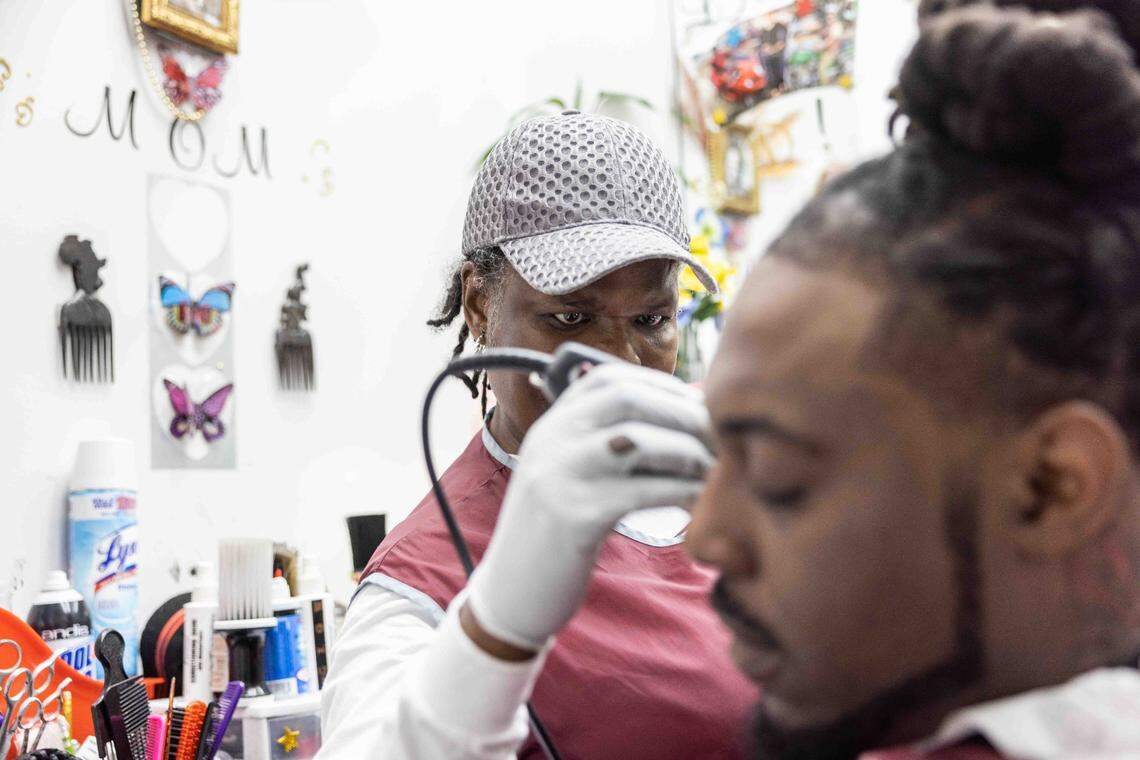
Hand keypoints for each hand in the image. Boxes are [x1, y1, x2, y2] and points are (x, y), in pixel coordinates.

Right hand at [465, 362, 713, 652]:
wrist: (510, 596)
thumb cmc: (556, 537)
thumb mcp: (568, 476)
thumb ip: (605, 444)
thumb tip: (680, 416)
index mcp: (550, 425)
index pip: (609, 378)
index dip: (661, 386)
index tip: (697, 408)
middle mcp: (549, 440)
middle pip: (628, 399)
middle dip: (683, 414)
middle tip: (719, 442)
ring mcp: (558, 476)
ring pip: (638, 439)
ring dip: (689, 452)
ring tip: (716, 474)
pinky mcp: (573, 517)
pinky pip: (644, 490)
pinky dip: (683, 492)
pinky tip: (701, 506)